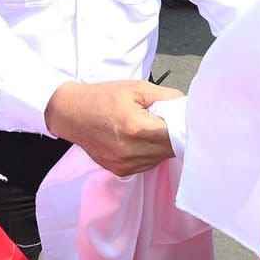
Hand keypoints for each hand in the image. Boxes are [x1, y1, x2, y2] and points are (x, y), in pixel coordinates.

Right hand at [44, 79, 181, 176]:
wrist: (71, 113)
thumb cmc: (103, 97)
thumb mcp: (137, 88)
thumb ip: (167, 97)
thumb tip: (188, 107)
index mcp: (136, 128)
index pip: (176, 135)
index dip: (184, 127)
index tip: (185, 119)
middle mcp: (130, 151)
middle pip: (170, 149)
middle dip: (174, 136)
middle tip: (168, 121)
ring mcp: (124, 164)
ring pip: (160, 159)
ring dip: (162, 146)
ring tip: (150, 128)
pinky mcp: (120, 171)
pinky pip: (147, 165)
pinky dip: (149, 153)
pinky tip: (140, 139)